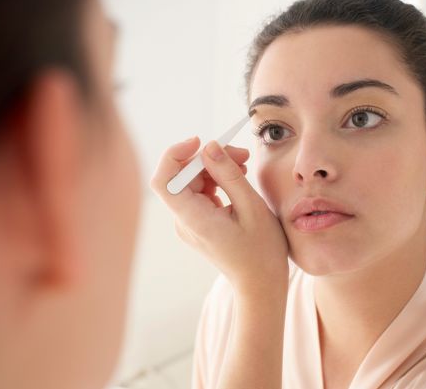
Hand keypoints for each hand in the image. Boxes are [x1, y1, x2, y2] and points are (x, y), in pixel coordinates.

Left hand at [150, 136, 288, 293]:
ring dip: (215, 168)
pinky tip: (237, 179)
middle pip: (181, 177)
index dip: (175, 155)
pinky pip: (200, 193)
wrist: (261, 284)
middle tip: (241, 154)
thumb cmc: (261, 252)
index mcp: (193, 220)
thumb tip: (210, 146)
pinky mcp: (198, 222)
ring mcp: (189, 223)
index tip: (200, 142)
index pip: (164, 181)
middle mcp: (184, 221)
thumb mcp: (252, 208)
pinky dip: (217, 181)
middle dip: (208, 158)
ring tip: (244, 165)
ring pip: (192, 182)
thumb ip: (228, 175)